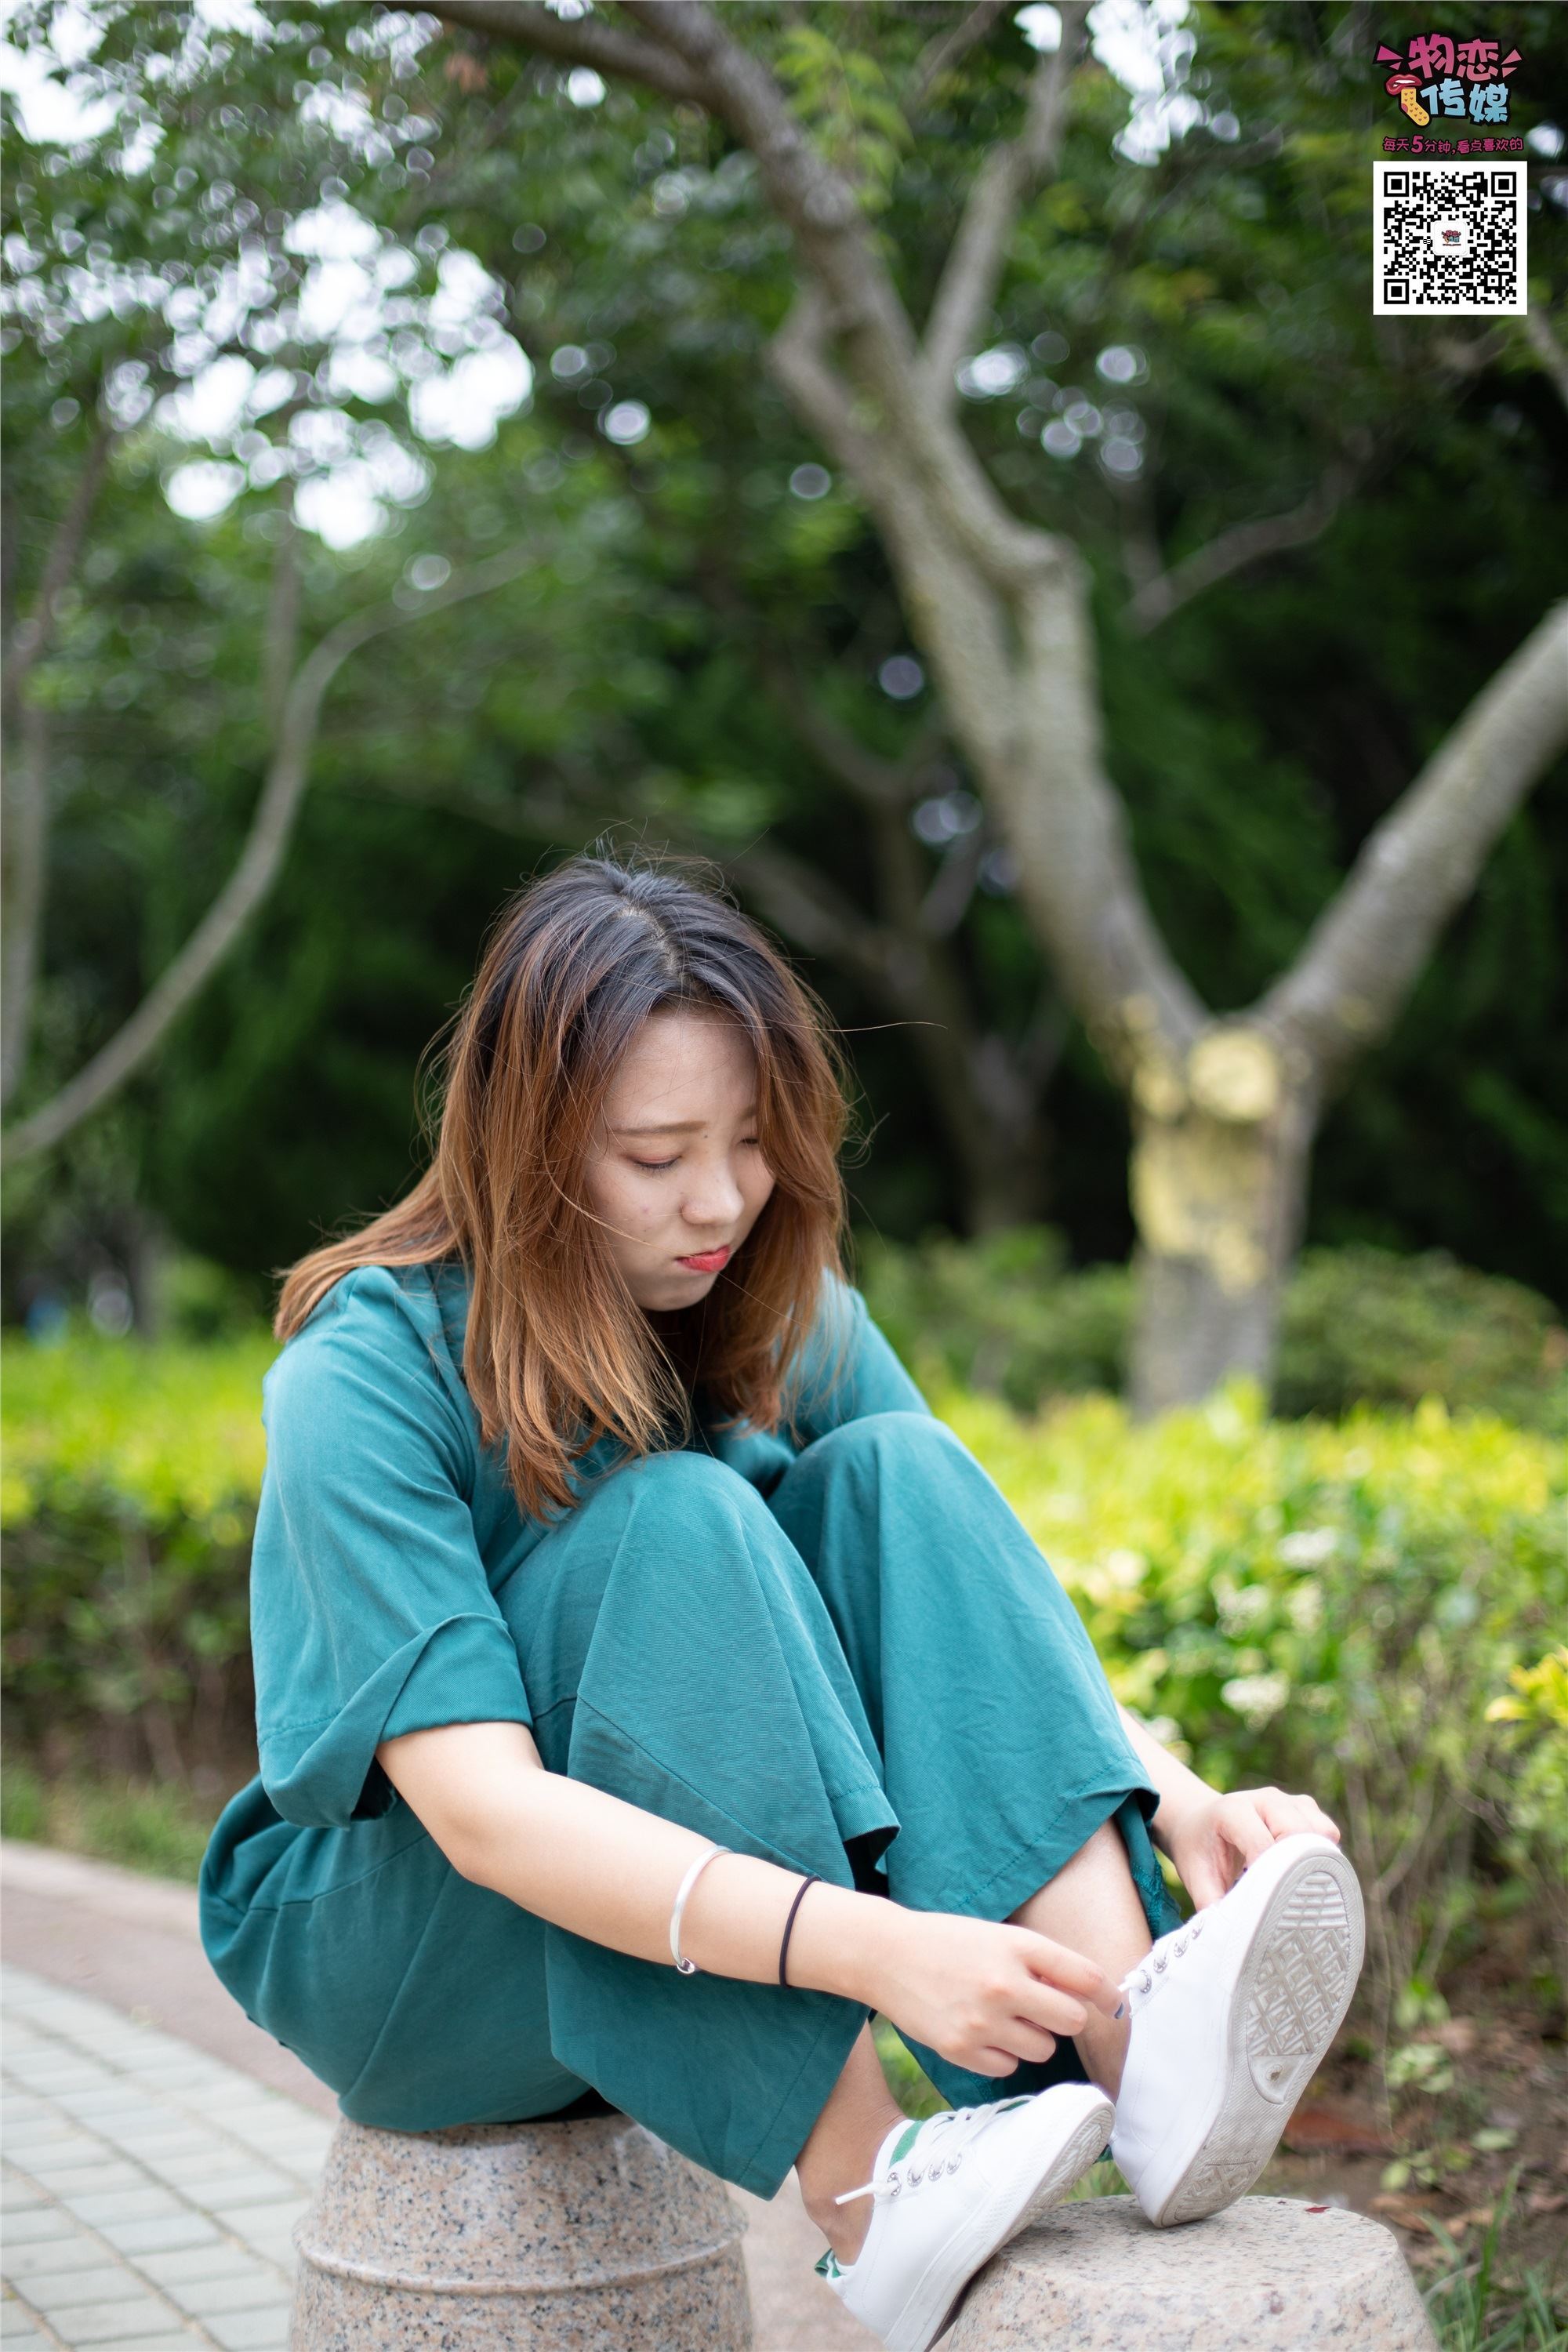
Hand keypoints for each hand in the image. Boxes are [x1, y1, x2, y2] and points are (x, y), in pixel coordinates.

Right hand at [868, 1907, 1121, 2078]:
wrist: (885, 1955)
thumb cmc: (949, 1942)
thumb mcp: (998, 1936)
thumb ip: (1042, 1961)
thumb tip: (1091, 1994)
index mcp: (1017, 1947)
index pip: (1085, 1978)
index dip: (1107, 1993)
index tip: (1112, 2004)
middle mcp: (1004, 1984)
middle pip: (1072, 2020)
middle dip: (1065, 2016)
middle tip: (1042, 2006)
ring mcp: (982, 2021)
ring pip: (1043, 2049)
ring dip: (1033, 2036)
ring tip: (1004, 2015)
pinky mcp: (961, 2050)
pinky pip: (1009, 2066)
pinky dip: (1003, 2053)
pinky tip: (981, 2030)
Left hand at [1164, 1785, 1340, 1909]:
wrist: (1200, 1820)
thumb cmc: (1199, 1851)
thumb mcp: (1196, 1876)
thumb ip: (1212, 1904)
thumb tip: (1231, 1938)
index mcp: (1233, 1810)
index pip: (1262, 1843)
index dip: (1269, 1877)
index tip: (1270, 1907)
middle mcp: (1264, 1799)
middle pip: (1297, 1831)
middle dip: (1297, 1868)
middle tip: (1290, 1901)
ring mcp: (1288, 1800)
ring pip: (1319, 1830)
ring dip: (1314, 1861)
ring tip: (1298, 1887)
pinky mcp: (1304, 1807)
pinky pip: (1327, 1831)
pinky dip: (1323, 1853)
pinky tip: (1305, 1872)